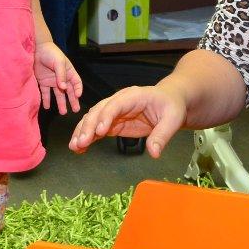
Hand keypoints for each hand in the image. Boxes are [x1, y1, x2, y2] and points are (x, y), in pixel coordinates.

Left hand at [35, 41, 82, 114]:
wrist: (37, 49)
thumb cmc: (51, 53)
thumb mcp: (59, 62)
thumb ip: (61, 75)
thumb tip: (64, 88)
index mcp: (69, 72)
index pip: (76, 83)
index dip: (78, 89)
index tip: (78, 96)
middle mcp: (62, 78)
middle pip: (69, 91)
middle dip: (72, 100)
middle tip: (75, 110)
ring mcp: (53, 81)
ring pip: (58, 94)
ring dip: (61, 103)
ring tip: (63, 112)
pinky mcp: (43, 82)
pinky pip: (45, 93)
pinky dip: (46, 100)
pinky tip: (47, 107)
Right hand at [70, 81, 186, 157]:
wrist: (169, 101)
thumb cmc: (171, 106)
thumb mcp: (172, 119)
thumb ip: (162, 135)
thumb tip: (154, 153)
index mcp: (133, 96)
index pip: (115, 105)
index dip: (106, 117)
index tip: (100, 132)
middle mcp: (119, 101)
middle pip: (99, 111)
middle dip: (89, 126)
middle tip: (81, 143)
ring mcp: (113, 112)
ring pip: (93, 119)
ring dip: (82, 132)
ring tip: (75, 147)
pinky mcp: (112, 122)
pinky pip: (96, 128)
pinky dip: (87, 137)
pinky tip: (79, 148)